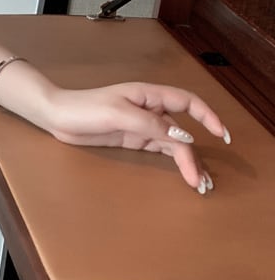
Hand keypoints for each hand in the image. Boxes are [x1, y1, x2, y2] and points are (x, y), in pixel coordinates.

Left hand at [44, 82, 229, 191]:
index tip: (221, 135)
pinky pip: (160, 149)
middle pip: (183, 129)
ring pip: (174, 143)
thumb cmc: (85, 108)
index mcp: (149, 95)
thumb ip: (151, 124)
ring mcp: (142, 125)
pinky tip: (183, 173)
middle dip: (195, 153)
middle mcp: (150, 109)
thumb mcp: (118, 113)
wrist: (57, 117)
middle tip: (202, 179)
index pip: (188, 102)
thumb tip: (184, 135)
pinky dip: (173, 161)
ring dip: (187, 161)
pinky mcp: (134, 138)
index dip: (208, 116)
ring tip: (199, 184)